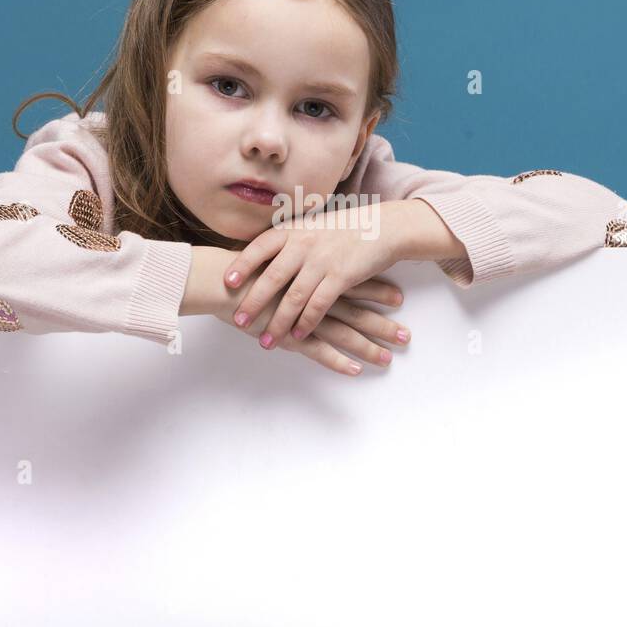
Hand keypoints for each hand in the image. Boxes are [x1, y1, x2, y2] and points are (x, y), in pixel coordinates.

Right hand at [219, 274, 409, 375]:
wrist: (220, 281)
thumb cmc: (244, 269)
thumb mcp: (275, 256)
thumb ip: (293, 260)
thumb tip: (304, 257)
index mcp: (314, 274)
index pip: (353, 283)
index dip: (377, 291)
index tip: (399, 297)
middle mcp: (315, 295)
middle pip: (357, 311)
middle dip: (382, 325)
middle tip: (406, 335)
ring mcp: (304, 317)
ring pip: (344, 334)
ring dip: (368, 347)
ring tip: (389, 357)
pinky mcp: (289, 335)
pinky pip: (320, 351)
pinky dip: (339, 361)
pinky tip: (356, 370)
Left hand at [223, 202, 404, 350]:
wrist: (384, 226)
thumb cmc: (345, 227)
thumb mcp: (312, 225)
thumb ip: (289, 238)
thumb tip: (262, 253)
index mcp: (293, 230)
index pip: (259, 247)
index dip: (242, 265)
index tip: (227, 282)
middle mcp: (303, 244)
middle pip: (271, 277)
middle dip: (254, 303)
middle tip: (239, 321)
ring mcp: (322, 260)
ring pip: (293, 297)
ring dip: (278, 322)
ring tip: (266, 341)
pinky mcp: (341, 277)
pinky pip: (318, 305)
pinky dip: (306, 323)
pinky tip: (298, 336)